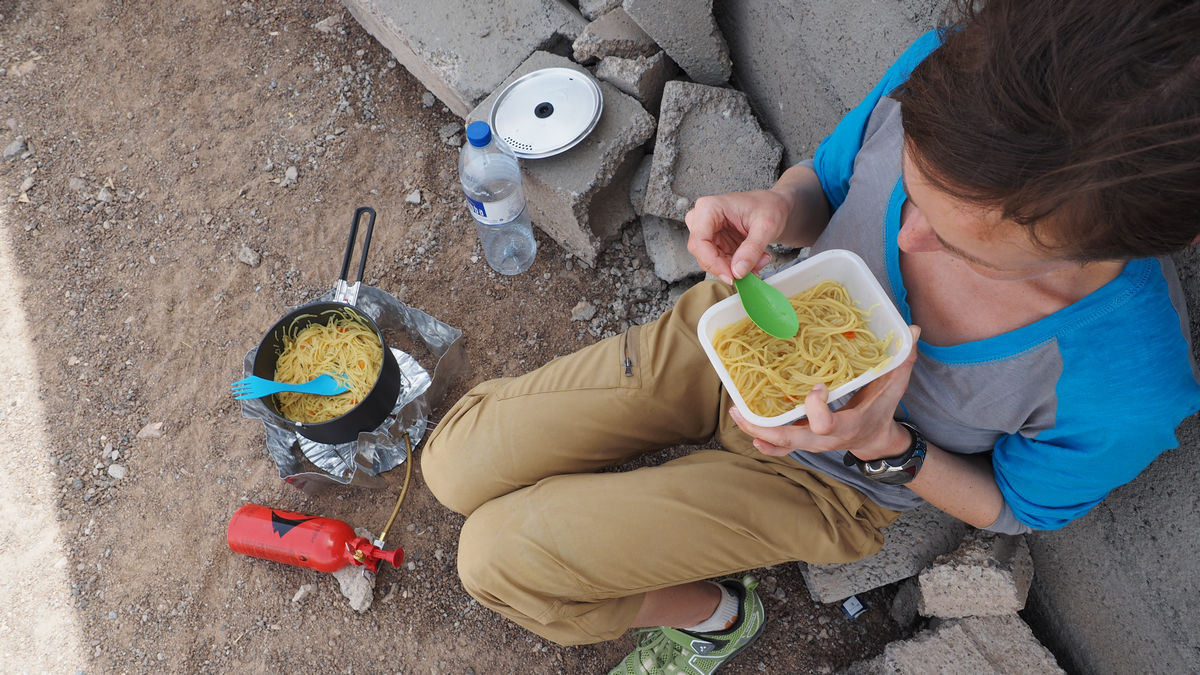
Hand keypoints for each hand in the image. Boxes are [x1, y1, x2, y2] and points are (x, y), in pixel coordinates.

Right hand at [684, 189, 792, 283]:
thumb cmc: (768, 206)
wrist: (773, 206)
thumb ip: (752, 249)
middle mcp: (702, 219)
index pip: (699, 242)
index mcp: (709, 207)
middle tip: (751, 271)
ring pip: (711, 261)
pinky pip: (720, 262)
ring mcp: (707, 232)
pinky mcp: (715, 242)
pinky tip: (754, 261)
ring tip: (758, 261)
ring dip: (735, 268)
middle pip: (702, 254)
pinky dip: (737, 267)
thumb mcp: (766, 226)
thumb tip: (738, 271)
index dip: (713, 263)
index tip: (732, 276)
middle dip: (727, 267)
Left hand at [728, 326, 921, 457]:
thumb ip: (903, 360)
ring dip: (756, 431)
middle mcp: (824, 439)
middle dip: (766, 428)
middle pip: (791, 440)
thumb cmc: (882, 410)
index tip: (817, 388)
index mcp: (846, 427)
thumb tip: (912, 329)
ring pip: (780, 444)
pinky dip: (763, 439)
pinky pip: (780, 445)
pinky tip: (745, 426)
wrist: (875, 440)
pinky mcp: (803, 439)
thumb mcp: (895, 386)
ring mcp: (811, 442)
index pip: (824, 425)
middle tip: (740, 410)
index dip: (816, 409)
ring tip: (735, 412)